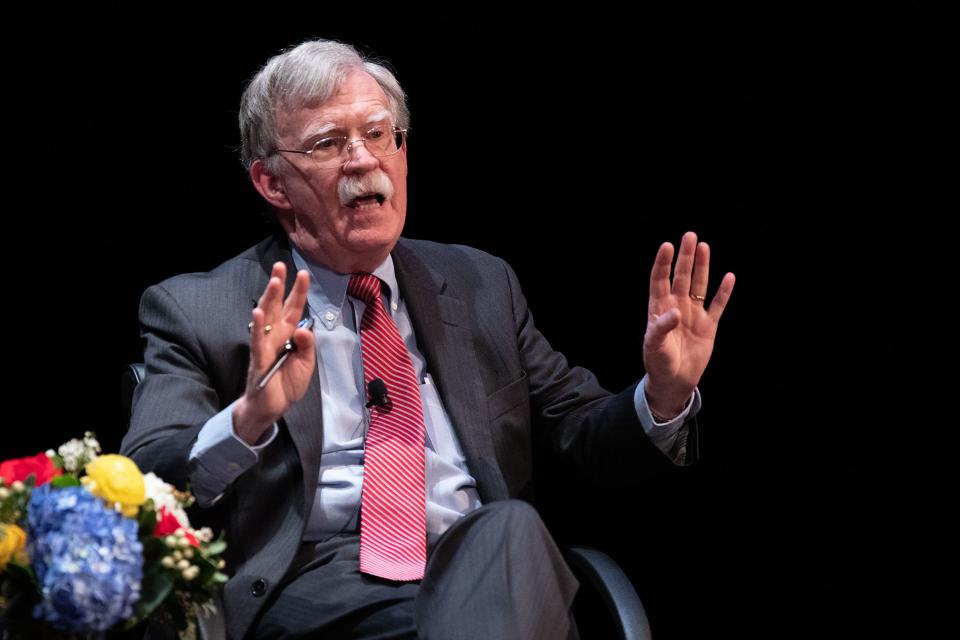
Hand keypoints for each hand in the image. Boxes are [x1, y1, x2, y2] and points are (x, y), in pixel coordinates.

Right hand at [233, 262, 315, 443]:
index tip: (304, 273)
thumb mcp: (306, 364)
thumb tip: (304, 327)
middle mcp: (275, 336)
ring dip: (269, 299)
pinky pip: (257, 341)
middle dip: (279, 286)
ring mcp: (265, 346)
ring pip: (266, 318)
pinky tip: (257, 313)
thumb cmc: (287, 384)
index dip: (298, 292)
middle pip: (277, 306)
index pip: (294, 309)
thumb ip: (307, 346)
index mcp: (288, 335)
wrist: (272, 408)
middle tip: (280, 266)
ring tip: (274, 282)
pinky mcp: (258, 359)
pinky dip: (257, 327)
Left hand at [643, 231, 734, 417]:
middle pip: (681, 277)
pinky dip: (723, 292)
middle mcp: (676, 307)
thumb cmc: (658, 363)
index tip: (667, 246)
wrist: (674, 381)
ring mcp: (693, 314)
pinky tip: (729, 277)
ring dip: (702, 267)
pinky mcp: (708, 326)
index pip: (660, 280)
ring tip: (704, 247)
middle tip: (690, 236)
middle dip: (685, 257)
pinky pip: (717, 305)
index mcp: (659, 309)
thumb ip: (660, 328)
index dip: (663, 263)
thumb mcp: (653, 347)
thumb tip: (675, 311)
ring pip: (699, 285)